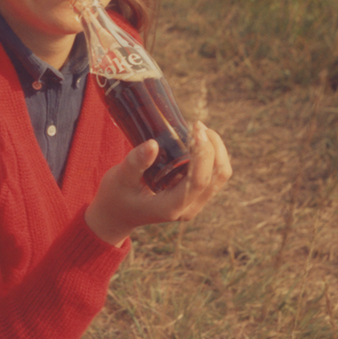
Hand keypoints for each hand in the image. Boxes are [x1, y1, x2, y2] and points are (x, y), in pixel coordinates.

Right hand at [84, 122, 231, 247]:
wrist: (116, 214)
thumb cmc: (116, 195)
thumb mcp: (121, 177)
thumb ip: (136, 162)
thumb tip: (153, 144)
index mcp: (171, 207)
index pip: (199, 180)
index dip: (203, 153)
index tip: (196, 129)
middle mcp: (188, 208)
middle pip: (218, 176)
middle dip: (214, 147)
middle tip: (197, 125)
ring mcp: (193, 203)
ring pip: (220, 175)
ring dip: (216, 149)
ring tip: (199, 129)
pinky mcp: (194, 196)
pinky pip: (214, 175)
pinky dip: (211, 155)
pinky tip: (196, 141)